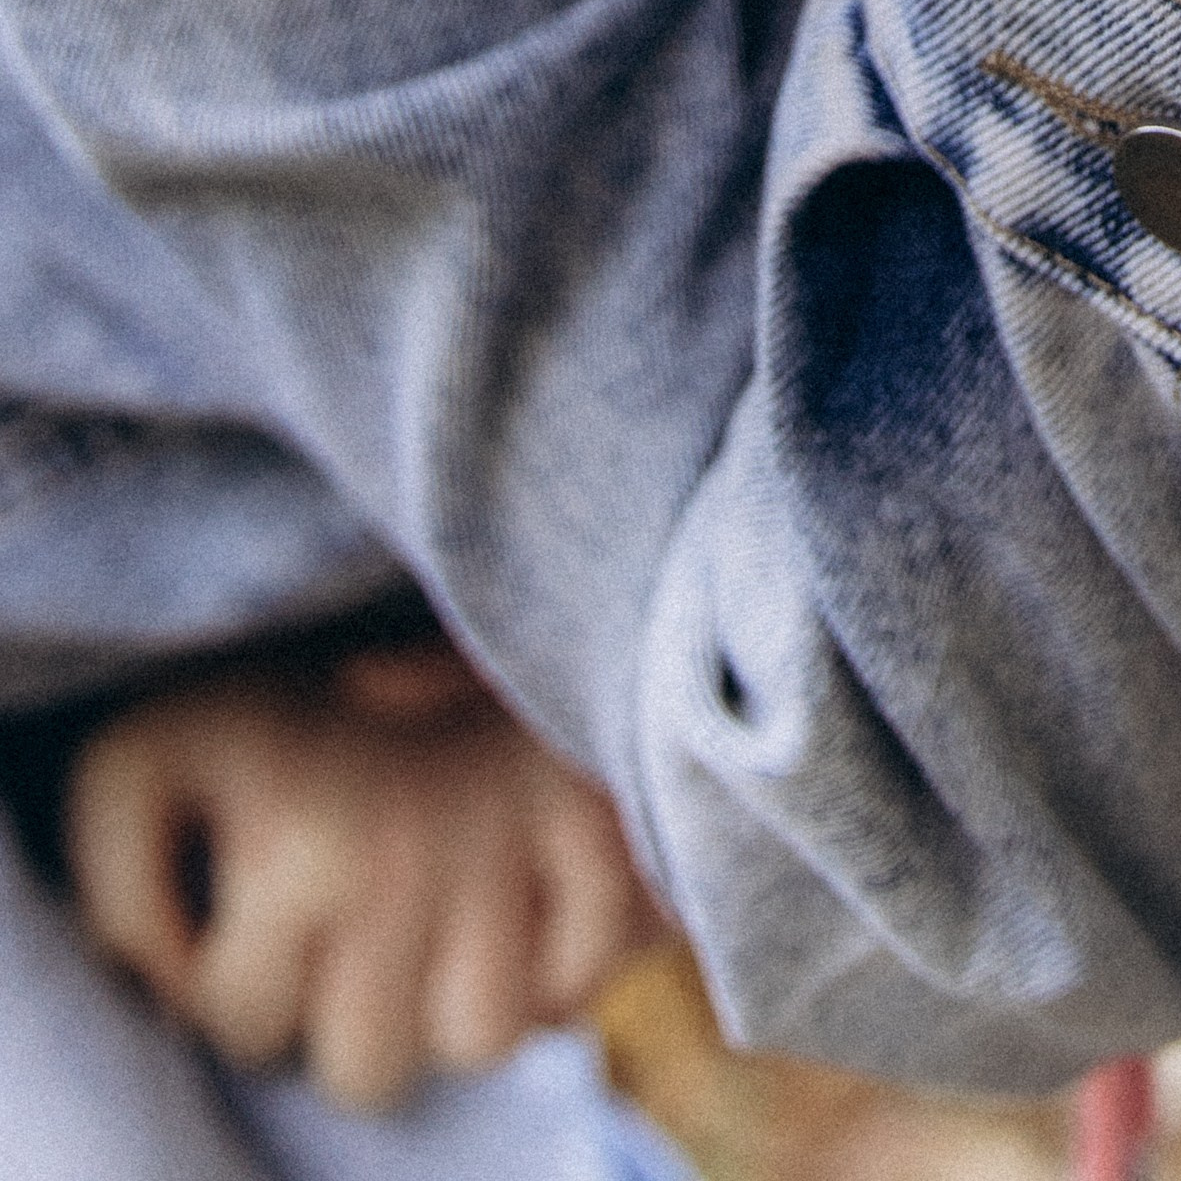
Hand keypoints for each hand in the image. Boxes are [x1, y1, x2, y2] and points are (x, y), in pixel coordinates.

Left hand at [65, 641, 660, 1110]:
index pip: (247, 1022)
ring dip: (465, 995)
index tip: (259, 907)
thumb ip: (125, 883)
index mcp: (295, 844)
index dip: (242, 985)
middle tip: (361, 914)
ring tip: (442, 910)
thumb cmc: (285, 694)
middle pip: (368, 1066)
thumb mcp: (152, 759)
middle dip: (357, 1012)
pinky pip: (577, 986)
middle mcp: (398, 857)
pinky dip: (563, 965)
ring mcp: (509, 850)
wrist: (456, 566)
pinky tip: (523, 899)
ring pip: (479, 1039)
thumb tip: (166, 975)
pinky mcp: (603, 832)